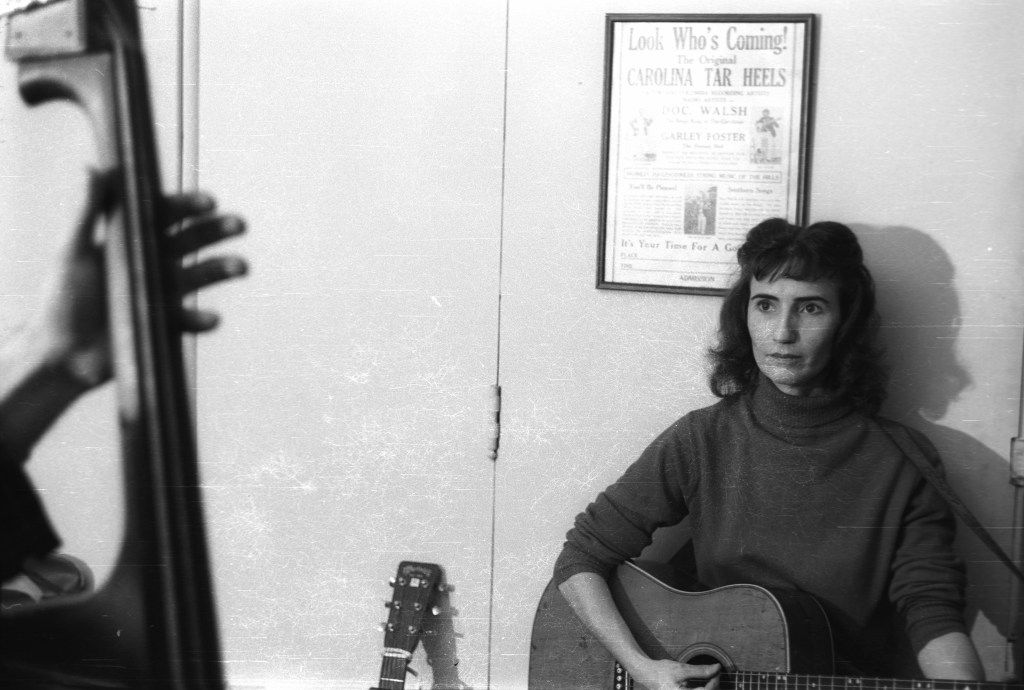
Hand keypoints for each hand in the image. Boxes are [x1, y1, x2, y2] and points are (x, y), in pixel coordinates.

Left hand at [38, 171, 247, 388]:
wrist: (62, 355)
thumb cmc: (61, 301)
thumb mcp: (71, 252)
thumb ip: (86, 213)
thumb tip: (90, 169)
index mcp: (131, 241)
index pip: (165, 215)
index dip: (188, 206)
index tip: (209, 201)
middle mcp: (152, 263)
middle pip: (192, 240)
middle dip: (217, 231)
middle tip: (239, 224)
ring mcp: (162, 293)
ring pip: (200, 275)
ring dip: (222, 268)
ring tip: (242, 266)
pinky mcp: (166, 324)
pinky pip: (190, 319)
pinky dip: (203, 319)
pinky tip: (212, 318)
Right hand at [632, 659, 720, 689]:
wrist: (647, 675)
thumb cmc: (662, 671)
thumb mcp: (681, 669)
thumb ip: (700, 671)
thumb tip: (717, 668)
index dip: (715, 682)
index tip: (717, 671)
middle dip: (713, 686)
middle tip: (715, 674)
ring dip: (708, 688)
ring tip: (710, 678)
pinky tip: (703, 684)